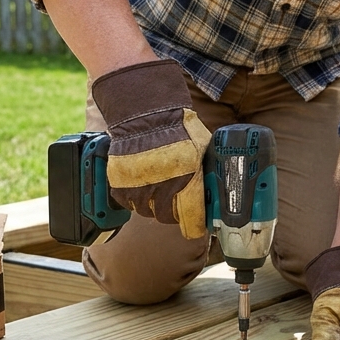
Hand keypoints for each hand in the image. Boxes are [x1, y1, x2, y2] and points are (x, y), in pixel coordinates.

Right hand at [90, 60, 211, 239]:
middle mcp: (162, 187)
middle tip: (174, 202)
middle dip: (172, 212)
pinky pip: (128, 203)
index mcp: (187, 181)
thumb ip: (207, 171)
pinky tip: (140, 184)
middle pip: (166, 217)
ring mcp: (139, 187)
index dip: (194, 224)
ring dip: (151, 204)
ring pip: (146, 211)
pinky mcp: (120, 184)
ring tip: (156, 188)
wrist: (146, 114)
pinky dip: (133, 197)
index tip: (195, 226)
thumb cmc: (178, 129)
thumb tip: (218, 188)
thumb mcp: (202, 148)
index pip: (192, 219)